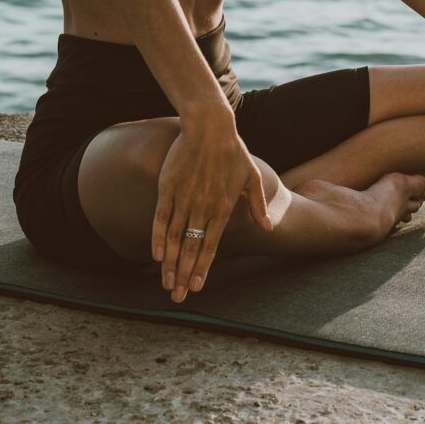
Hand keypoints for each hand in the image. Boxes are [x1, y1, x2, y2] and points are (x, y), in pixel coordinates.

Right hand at [151, 121, 272, 302]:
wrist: (209, 126)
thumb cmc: (233, 150)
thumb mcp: (252, 175)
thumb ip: (257, 204)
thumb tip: (268, 227)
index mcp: (222, 207)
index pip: (210, 245)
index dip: (202, 267)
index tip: (197, 287)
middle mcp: (202, 207)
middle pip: (190, 248)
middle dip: (184, 274)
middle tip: (177, 297)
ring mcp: (183, 198)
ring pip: (174, 238)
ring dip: (170, 263)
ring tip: (166, 283)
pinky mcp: (168, 187)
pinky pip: (161, 217)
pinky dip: (158, 237)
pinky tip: (156, 255)